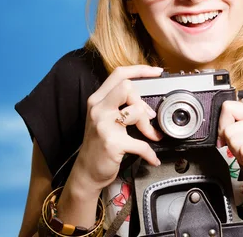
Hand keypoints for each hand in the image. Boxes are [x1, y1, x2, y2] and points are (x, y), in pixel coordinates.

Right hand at [72, 65, 163, 191]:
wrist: (86, 172)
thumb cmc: (99, 144)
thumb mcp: (104, 118)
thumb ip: (119, 103)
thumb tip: (144, 99)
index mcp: (97, 100)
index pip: (119, 74)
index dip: (140, 69)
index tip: (156, 72)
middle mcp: (97, 109)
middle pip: (127, 87)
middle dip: (142, 101)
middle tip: (148, 117)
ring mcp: (103, 125)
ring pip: (135, 111)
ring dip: (148, 126)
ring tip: (150, 135)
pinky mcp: (112, 143)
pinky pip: (140, 144)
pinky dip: (150, 153)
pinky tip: (152, 158)